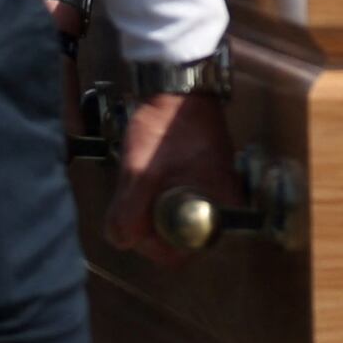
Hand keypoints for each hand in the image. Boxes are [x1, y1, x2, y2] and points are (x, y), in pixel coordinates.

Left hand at [104, 86, 240, 260]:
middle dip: (145, 220)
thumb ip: (128, 212)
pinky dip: (154, 194)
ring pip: (168, 222)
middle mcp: (221, 211)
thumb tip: (121, 241)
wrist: (179, 88)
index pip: (177, 254)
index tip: (134, 217)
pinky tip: (148, 171)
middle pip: (171, 240)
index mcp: (219, 212)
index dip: (148, 242)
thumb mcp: (140, 172)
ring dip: (147, 206)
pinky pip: (172, 204)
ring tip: (142, 173)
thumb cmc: (167, 126)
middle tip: (134, 189)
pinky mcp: (201, 185)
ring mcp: (211, 198)